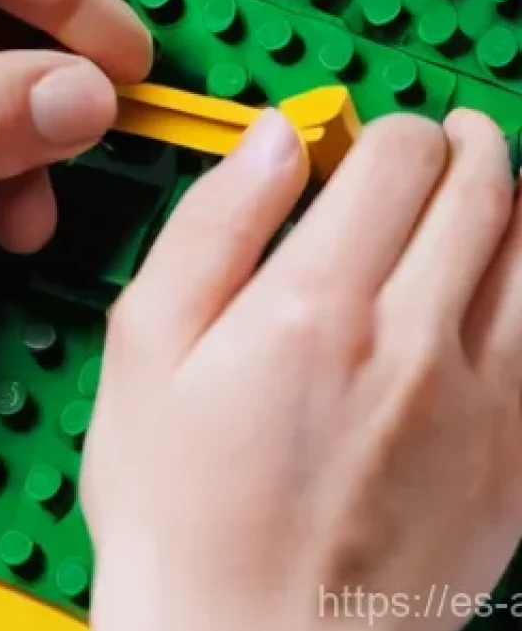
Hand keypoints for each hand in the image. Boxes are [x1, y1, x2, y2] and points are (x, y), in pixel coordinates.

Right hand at [83, 109, 521, 630]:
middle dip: (465, 142)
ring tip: (486, 187)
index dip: (389, 126)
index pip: (397, 158)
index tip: (369, 138)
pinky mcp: (514, 462)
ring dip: (516, 200)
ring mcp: (481, 405)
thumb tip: (274, 140)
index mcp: (315, 305)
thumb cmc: (177, 504)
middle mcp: (413, 342)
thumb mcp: (145, 347)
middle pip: (482, 188)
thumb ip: (212, 225)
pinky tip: (508, 280)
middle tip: (445, 137)